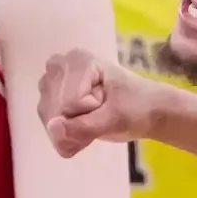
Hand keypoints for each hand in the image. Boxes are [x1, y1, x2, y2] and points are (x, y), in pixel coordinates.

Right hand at [38, 49, 155, 157]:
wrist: (146, 110)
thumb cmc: (136, 107)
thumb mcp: (116, 118)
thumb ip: (83, 126)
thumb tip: (52, 129)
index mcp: (77, 61)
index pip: (68, 102)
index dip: (89, 112)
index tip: (109, 104)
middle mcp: (59, 67)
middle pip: (55, 110)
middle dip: (78, 124)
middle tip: (103, 115)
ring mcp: (53, 84)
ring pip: (50, 119)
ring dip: (73, 132)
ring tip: (96, 121)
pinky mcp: (53, 100)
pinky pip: (50, 127)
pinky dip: (67, 137)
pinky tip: (86, 130)